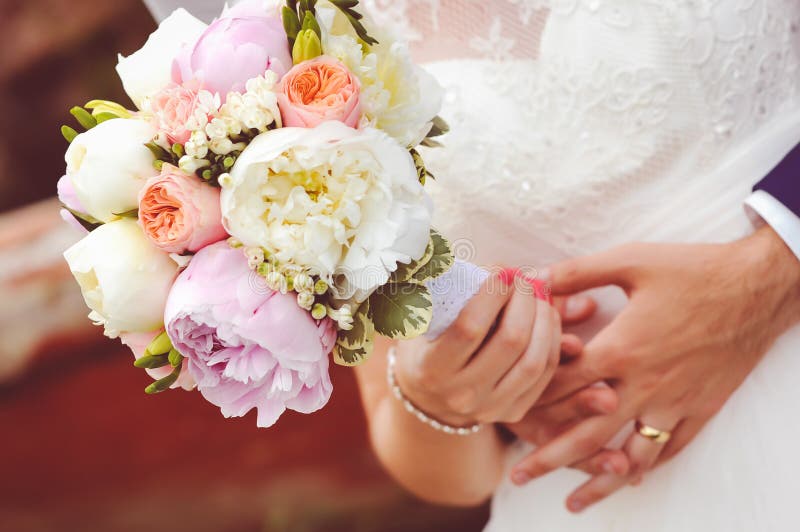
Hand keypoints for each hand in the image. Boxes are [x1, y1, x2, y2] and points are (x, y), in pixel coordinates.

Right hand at [395, 268, 563, 426]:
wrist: (428, 399)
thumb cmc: (426, 346)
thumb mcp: (421, 320)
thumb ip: (452, 292)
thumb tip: (500, 265)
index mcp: (431, 368)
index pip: (469, 327)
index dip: (492, 293)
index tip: (501, 270)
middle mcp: (461, 393)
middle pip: (510, 340)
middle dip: (524, 300)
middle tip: (523, 279)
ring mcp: (490, 407)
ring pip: (534, 359)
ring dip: (544, 319)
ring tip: (539, 295)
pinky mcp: (513, 412)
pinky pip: (544, 373)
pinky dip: (552, 340)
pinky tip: (547, 317)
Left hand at [510, 227, 799, 511]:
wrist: (759, 286)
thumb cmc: (694, 270)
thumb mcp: (631, 260)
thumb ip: (578, 272)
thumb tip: (535, 277)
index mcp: (622, 347)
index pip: (564, 382)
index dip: (532, 396)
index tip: (507, 411)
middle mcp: (645, 382)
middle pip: (588, 430)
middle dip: (550, 456)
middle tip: (519, 477)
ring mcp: (675, 400)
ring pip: (631, 453)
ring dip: (599, 478)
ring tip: (573, 502)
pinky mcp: (702, 407)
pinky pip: (671, 447)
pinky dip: (649, 466)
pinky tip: (630, 480)